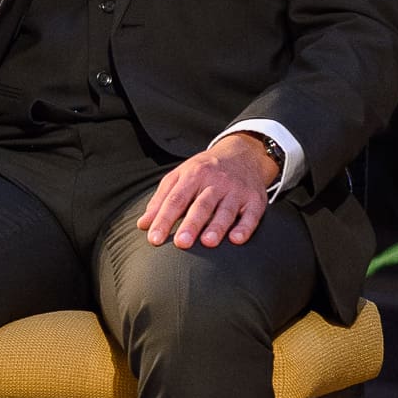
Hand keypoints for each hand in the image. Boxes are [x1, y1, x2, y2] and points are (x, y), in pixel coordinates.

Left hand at [138, 131, 278, 250]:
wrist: (243, 154)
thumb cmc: (205, 171)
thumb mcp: (180, 177)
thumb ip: (161, 200)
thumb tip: (143, 225)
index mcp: (193, 175)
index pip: (176, 199)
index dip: (164, 219)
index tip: (154, 239)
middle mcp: (216, 181)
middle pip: (201, 204)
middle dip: (191, 224)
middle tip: (181, 243)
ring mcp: (236, 190)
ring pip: (226, 209)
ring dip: (218, 226)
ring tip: (208, 242)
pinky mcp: (255, 199)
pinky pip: (251, 214)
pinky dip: (245, 227)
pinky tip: (237, 239)